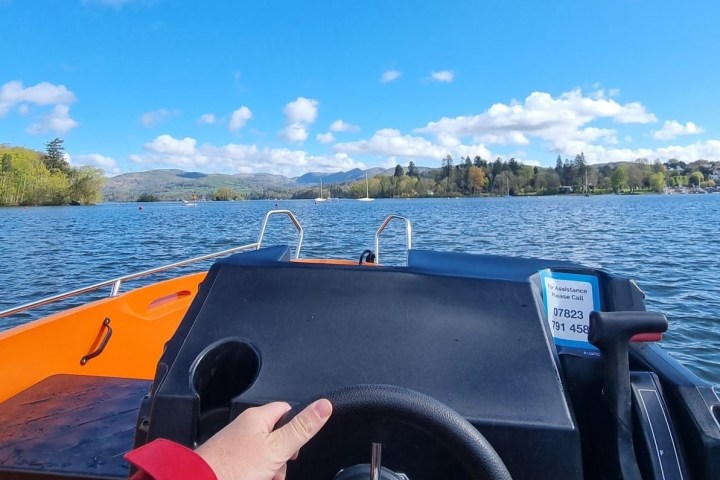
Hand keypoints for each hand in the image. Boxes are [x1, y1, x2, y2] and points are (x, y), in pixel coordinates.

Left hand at [195, 399, 332, 479]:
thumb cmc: (234, 467)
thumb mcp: (277, 448)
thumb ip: (301, 428)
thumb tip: (324, 405)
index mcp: (257, 417)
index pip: (287, 410)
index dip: (296, 427)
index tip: (296, 446)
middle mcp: (245, 427)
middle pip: (277, 437)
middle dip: (282, 457)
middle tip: (276, 469)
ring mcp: (236, 444)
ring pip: (265, 455)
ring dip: (270, 470)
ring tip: (263, 478)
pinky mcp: (229, 460)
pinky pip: (252, 466)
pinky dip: (256, 474)